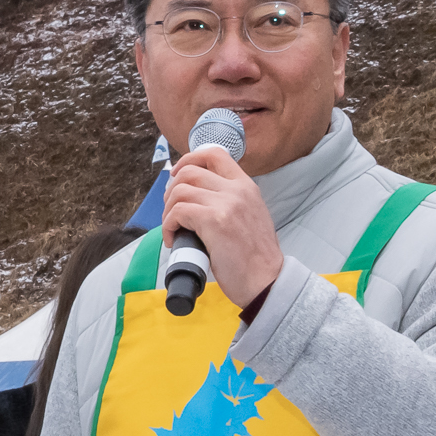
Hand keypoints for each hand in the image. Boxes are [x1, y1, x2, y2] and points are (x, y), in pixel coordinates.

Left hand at [162, 145, 283, 306]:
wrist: (267, 281)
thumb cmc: (254, 258)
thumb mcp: (250, 216)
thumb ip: (229, 201)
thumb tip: (196, 198)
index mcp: (246, 186)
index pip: (214, 153)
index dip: (189, 160)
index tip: (177, 175)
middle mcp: (237, 189)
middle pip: (189, 171)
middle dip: (171, 189)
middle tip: (171, 211)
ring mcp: (226, 203)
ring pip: (179, 190)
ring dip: (168, 210)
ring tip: (172, 229)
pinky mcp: (214, 221)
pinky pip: (178, 212)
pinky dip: (168, 226)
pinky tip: (174, 240)